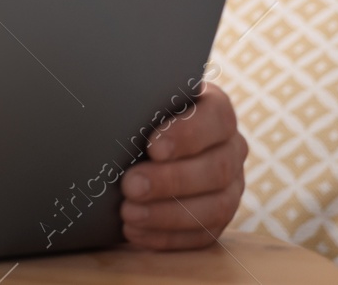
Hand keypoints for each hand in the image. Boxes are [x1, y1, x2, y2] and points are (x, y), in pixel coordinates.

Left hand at [119, 81, 246, 248]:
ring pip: (216, 207)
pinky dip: (166, 237)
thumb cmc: (137, 117)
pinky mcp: (217, 219)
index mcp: (217, 112)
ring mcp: (230, 187)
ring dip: (168, 214)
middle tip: (130, 185)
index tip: (153, 147)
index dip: (188, 134)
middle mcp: (231, 149)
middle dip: (171, 180)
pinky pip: (202, 235)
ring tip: (128, 213)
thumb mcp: (139, 101)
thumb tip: (106, 103)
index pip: (217, 118)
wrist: (138, 148)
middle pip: (217, 168)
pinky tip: (135, 232)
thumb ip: (136, 101)